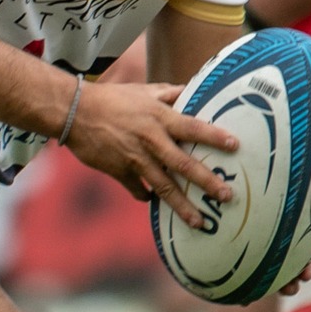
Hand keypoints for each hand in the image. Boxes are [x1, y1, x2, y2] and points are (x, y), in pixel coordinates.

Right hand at [65, 79, 238, 229]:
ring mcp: (135, 159)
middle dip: (207, 182)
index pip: (193, 127)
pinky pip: (139, 190)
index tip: (235, 146)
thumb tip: (191, 89)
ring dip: (183, 206)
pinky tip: (156, 204)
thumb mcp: (143, 91)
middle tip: (227, 197)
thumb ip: (169, 93)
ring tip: (199, 222)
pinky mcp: (120, 173)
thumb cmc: (112, 98)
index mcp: (159, 117)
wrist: (75, 112)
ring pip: (164, 187)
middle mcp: (151, 140)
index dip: (214, 136)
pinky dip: (148, 198)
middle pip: (184, 164)